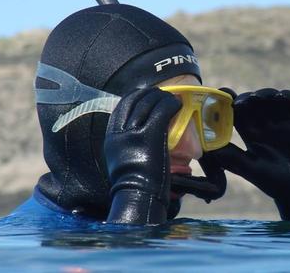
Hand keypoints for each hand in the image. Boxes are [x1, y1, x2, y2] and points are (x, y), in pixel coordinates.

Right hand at [104, 87, 181, 223]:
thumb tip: (136, 136)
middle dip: (150, 94)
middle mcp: (120, 131)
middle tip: (163, 94)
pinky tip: (178, 105)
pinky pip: (162, 111)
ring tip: (173, 99)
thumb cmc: (133, 185)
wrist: (137, 196)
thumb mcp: (121, 160)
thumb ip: (126, 145)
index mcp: (111, 136)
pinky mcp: (150, 134)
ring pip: (150, 103)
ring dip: (163, 98)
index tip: (147, 95)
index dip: (136, 96)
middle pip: (135, 100)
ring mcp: (134, 132)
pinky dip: (171, 104)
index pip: (122, 106)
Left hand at [203, 88, 289, 219]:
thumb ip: (232, 157)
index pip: (238, 112)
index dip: (229, 103)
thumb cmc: (272, 181)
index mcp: (250, 132)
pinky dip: (288, 97)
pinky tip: (280, 97)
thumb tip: (208, 148)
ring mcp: (284, 120)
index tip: (223, 98)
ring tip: (257, 98)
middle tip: (241, 102)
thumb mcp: (250, 169)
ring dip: (265, 94)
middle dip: (247, 98)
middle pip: (254, 102)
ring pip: (273, 98)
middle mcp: (266, 123)